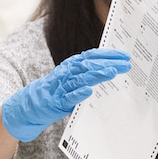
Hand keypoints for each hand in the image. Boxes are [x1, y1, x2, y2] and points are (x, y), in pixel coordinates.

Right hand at [1, 48, 130, 141]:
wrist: (32, 103)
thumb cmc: (57, 89)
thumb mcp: (74, 77)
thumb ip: (89, 72)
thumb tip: (113, 68)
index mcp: (72, 64)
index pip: (93, 56)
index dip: (109, 55)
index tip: (125, 57)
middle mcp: (68, 72)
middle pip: (90, 65)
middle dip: (109, 64)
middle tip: (125, 65)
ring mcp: (62, 86)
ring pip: (81, 78)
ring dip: (97, 75)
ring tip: (111, 72)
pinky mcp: (57, 101)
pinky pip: (69, 97)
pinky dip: (78, 94)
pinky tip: (89, 92)